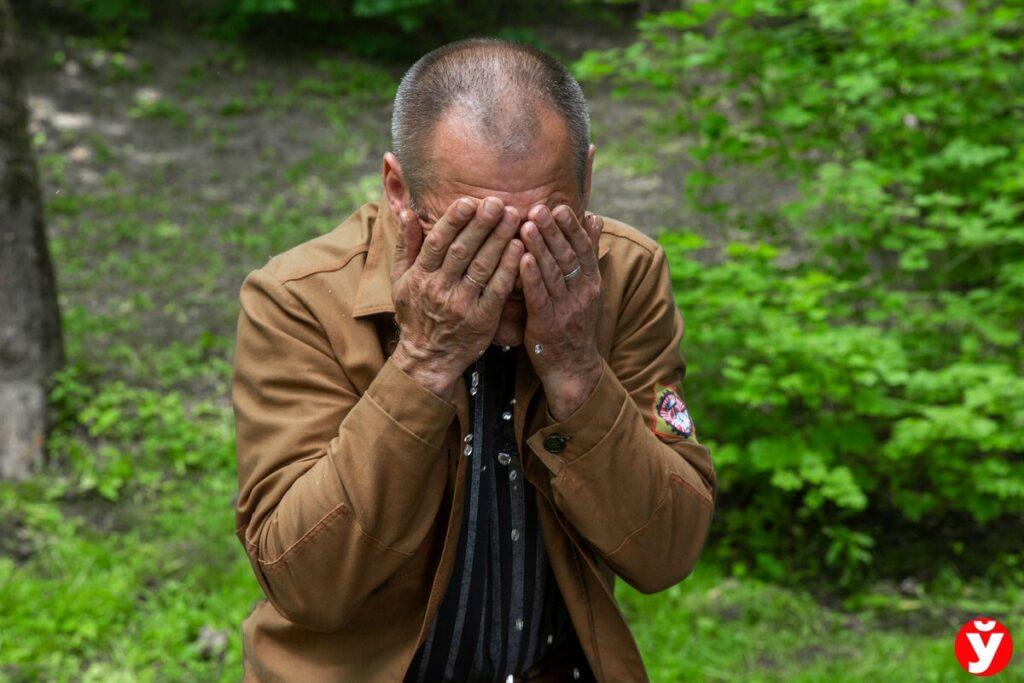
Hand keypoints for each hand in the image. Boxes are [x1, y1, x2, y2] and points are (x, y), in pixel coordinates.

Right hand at [389, 196, 522, 399]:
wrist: (427, 358)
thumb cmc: (415, 314)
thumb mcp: (400, 280)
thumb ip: (406, 244)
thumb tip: (407, 211)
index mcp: (420, 276)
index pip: (437, 241)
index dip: (454, 220)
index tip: (469, 200)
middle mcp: (439, 289)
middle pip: (462, 250)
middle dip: (481, 224)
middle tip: (497, 202)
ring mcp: (461, 305)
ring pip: (481, 267)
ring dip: (498, 240)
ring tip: (513, 217)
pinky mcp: (482, 320)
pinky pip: (497, 290)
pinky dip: (508, 269)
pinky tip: (520, 249)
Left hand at [518, 204, 604, 419]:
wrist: (573, 367)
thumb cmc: (575, 322)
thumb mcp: (588, 287)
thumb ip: (588, 253)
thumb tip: (594, 218)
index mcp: (590, 282)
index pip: (583, 249)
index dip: (572, 227)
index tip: (560, 206)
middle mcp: (581, 293)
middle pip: (567, 256)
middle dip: (553, 231)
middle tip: (540, 207)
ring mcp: (565, 309)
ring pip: (552, 273)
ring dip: (540, 247)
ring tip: (527, 224)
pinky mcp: (547, 324)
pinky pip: (539, 297)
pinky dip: (531, 277)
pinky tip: (522, 259)